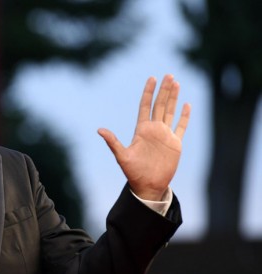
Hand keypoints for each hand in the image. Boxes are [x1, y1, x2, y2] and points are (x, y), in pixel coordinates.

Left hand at [97, 75, 190, 200]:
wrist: (148, 185)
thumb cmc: (133, 172)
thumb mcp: (121, 156)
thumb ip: (113, 142)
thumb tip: (99, 130)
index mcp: (141, 130)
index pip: (145, 106)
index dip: (148, 92)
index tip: (152, 78)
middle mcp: (153, 130)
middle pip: (159, 105)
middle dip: (164, 90)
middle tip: (169, 75)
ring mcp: (165, 135)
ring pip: (170, 112)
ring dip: (173, 98)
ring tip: (176, 83)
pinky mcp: (175, 144)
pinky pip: (181, 126)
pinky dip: (184, 116)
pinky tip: (187, 105)